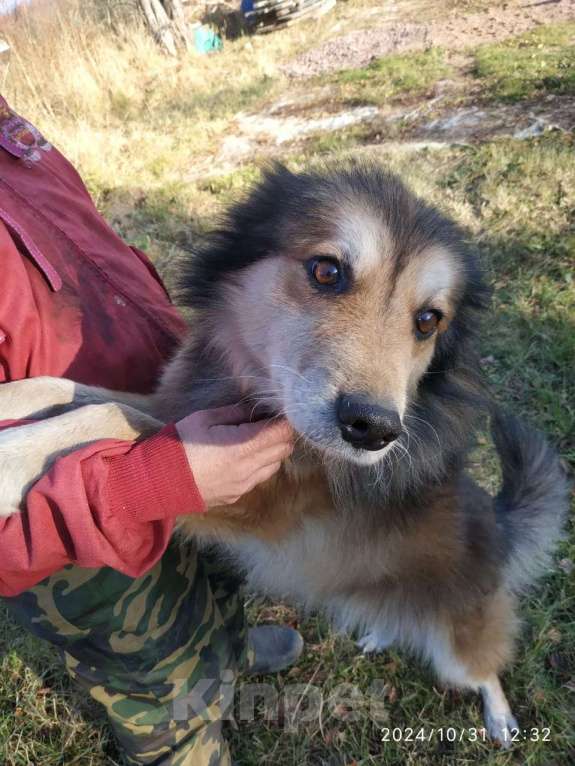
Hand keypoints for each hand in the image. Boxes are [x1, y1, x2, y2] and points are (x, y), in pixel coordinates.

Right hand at [175, 404, 294, 508]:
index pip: (282, 433)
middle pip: (284, 450)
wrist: (158, 481)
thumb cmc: (179, 444)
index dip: (284, 420)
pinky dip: (260, 466)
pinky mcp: (236, 495)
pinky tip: (243, 458)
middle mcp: (248, 469)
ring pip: (275, 466)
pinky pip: (259, 478)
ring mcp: (244, 485)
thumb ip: (235, 413)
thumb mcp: (204, 419)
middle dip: (282, 434)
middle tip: (267, 423)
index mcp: (241, 447)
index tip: (276, 411)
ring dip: (272, 451)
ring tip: (255, 440)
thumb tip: (256, 409)